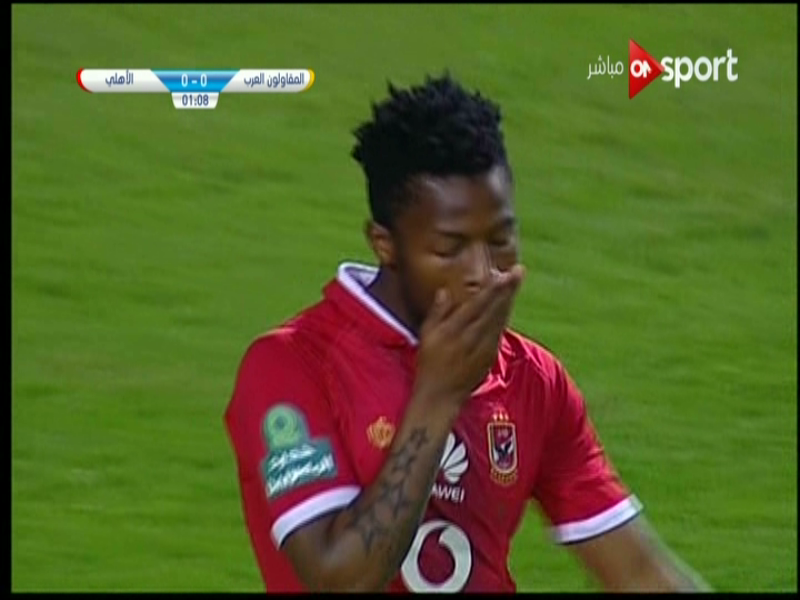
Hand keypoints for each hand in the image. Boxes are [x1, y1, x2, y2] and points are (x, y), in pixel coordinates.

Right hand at [413, 265, 525, 407]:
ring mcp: (484, 348)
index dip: (492, 288)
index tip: (503, 273)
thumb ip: (437, 313)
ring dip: (508, 301)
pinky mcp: (490, 357)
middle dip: (507, 289)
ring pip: (500, 320)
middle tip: (518, 270)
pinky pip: (499, 333)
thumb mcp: (426, 336)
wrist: (440, 395)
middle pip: (494, 309)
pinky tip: (508, 307)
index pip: (478, 304)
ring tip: (516, 283)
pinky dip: (504, 318)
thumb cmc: (429, 363)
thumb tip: (445, 291)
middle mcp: (472, 338)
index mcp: (454, 330)